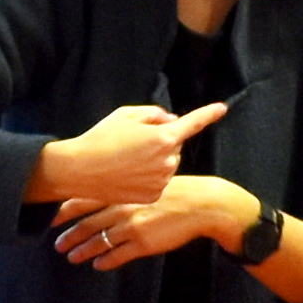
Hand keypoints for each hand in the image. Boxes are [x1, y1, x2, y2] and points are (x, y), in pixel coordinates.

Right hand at [34, 97, 228, 212]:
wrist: (80, 169)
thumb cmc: (101, 138)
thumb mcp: (126, 114)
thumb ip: (154, 114)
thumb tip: (171, 120)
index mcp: (164, 137)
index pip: (193, 123)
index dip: (208, 114)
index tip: (222, 108)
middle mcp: (168, 160)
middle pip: (175, 145)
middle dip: (161, 140)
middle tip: (134, 141)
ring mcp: (162, 180)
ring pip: (167, 164)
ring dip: (155, 159)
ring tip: (127, 159)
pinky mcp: (153, 195)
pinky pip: (158, 181)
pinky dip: (148, 177)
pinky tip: (128, 174)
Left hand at [54, 174, 252, 269]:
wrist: (200, 204)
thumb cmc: (176, 191)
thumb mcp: (146, 182)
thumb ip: (125, 188)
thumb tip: (104, 193)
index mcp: (121, 191)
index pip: (83, 200)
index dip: (64, 211)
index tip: (51, 219)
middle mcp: (122, 208)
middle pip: (87, 223)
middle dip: (70, 235)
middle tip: (58, 244)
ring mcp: (132, 226)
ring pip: (98, 241)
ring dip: (82, 250)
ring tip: (72, 257)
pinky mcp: (143, 243)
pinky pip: (117, 255)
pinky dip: (104, 261)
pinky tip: (97, 264)